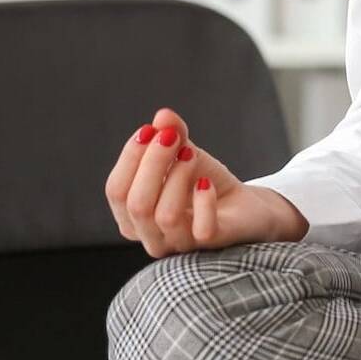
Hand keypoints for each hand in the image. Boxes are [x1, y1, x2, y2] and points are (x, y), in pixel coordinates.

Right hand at [106, 107, 308, 256]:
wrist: (244, 205)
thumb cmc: (205, 182)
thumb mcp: (186, 154)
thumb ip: (173, 135)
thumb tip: (163, 115)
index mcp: (132, 217)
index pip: (116, 191)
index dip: (129, 158)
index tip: (150, 129)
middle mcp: (150, 236)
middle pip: (136, 204)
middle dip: (153, 163)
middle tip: (172, 136)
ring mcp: (179, 244)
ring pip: (165, 216)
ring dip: (178, 177)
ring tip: (191, 154)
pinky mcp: (210, 244)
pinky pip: (201, 229)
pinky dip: (203, 201)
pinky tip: (206, 183)